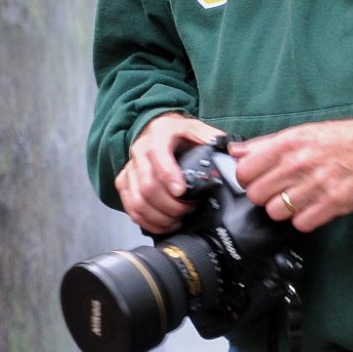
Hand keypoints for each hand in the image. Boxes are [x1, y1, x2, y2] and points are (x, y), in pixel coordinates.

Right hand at [115, 112, 221, 234]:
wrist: (154, 128)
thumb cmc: (177, 131)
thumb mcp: (195, 127)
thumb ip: (210, 137)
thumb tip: (228, 151)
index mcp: (158, 137)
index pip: (158, 158)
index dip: (169, 177)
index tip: (182, 192)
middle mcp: (139, 153)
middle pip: (147, 186)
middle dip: (169, 204)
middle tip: (187, 210)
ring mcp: (129, 169)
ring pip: (137, 201)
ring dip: (158, 216)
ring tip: (177, 219)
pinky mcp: (124, 183)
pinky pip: (130, 208)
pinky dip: (147, 221)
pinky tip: (163, 224)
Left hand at [228, 108, 352, 232]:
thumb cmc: (346, 138)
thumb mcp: (305, 132)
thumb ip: (268, 144)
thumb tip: (236, 151)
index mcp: (291, 142)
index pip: (245, 170)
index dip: (248, 177)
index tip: (257, 177)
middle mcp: (300, 163)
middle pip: (257, 194)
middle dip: (265, 194)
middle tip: (279, 189)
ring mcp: (316, 185)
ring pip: (276, 212)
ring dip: (284, 209)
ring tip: (297, 198)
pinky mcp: (332, 204)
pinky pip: (301, 224)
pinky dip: (304, 219)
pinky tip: (313, 206)